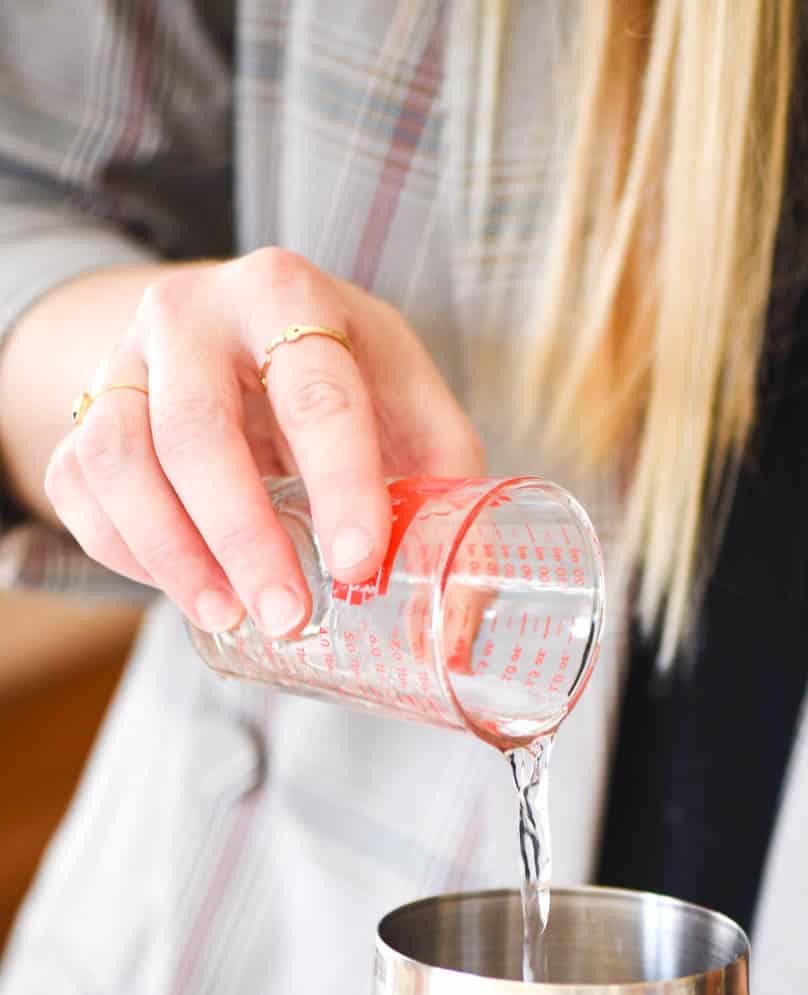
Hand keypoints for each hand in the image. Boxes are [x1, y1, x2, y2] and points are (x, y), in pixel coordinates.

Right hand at [44, 249, 482, 634]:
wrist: (241, 333)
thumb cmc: (345, 381)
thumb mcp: (408, 407)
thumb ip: (445, 495)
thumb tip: (464, 623)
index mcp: (291, 297)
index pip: (314, 389)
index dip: (339, 482)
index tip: (359, 565)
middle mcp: (193, 313)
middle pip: (197, 428)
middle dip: (244, 535)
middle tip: (289, 614)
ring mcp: (125, 358)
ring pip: (121, 458)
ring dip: (173, 553)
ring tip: (230, 618)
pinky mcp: (86, 411)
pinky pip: (82, 487)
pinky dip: (126, 552)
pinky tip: (188, 592)